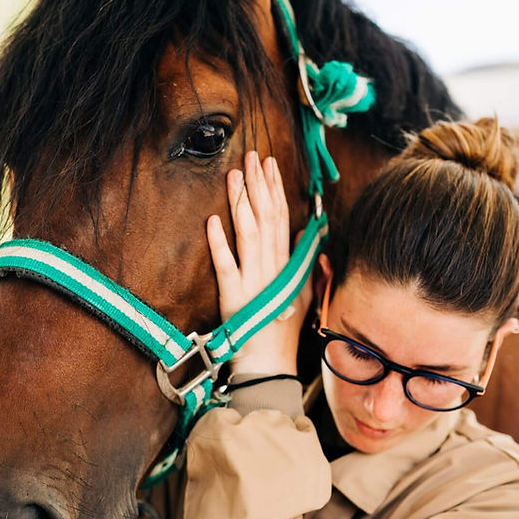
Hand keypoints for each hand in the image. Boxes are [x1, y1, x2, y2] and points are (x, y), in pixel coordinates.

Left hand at [206, 151, 311, 374]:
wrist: (270, 362)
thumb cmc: (283, 329)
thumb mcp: (300, 290)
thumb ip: (303, 260)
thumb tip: (306, 233)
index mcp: (285, 263)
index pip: (280, 218)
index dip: (274, 189)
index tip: (268, 164)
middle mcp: (271, 267)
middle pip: (266, 218)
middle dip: (258, 185)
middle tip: (251, 156)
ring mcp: (253, 280)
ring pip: (249, 234)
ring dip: (241, 203)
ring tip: (234, 176)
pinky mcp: (234, 296)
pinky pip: (226, 266)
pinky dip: (219, 243)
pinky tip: (212, 221)